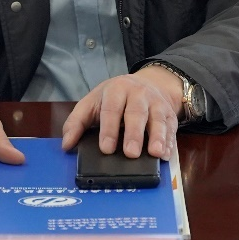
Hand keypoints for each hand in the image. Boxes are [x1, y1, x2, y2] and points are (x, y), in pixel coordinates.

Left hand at [60, 66, 182, 158]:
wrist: (146, 84)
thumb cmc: (114, 99)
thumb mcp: (92, 103)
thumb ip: (76, 122)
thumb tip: (66, 145)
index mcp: (116, 90)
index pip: (111, 109)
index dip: (109, 129)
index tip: (106, 148)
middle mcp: (138, 94)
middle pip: (136, 113)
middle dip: (134, 134)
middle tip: (130, 154)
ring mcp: (156, 104)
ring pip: (158, 119)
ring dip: (158, 137)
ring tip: (156, 153)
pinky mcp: (170, 115)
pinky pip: (172, 128)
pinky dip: (171, 142)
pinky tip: (167, 155)